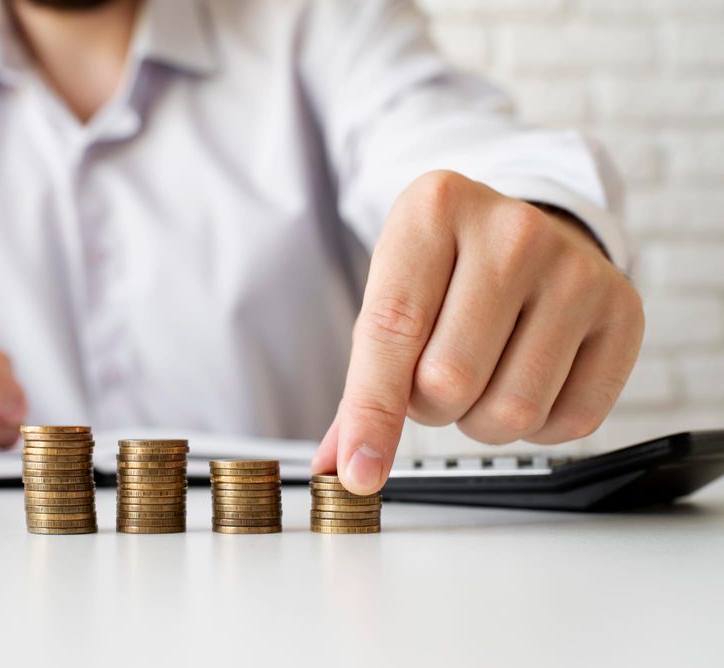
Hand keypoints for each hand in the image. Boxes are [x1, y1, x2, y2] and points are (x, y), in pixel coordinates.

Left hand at [312, 171, 643, 494]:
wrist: (530, 234)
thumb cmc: (447, 272)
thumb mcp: (393, 295)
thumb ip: (362, 382)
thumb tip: (341, 465)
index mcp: (435, 209)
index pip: (392, 330)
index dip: (372, 412)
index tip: (360, 471)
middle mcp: (512, 231)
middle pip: (449, 380)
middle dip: (429, 406)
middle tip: (434, 377)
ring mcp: (576, 270)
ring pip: (512, 410)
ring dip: (481, 420)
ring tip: (482, 375)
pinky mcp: (623, 311)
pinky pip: (571, 420)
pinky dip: (538, 426)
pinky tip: (528, 379)